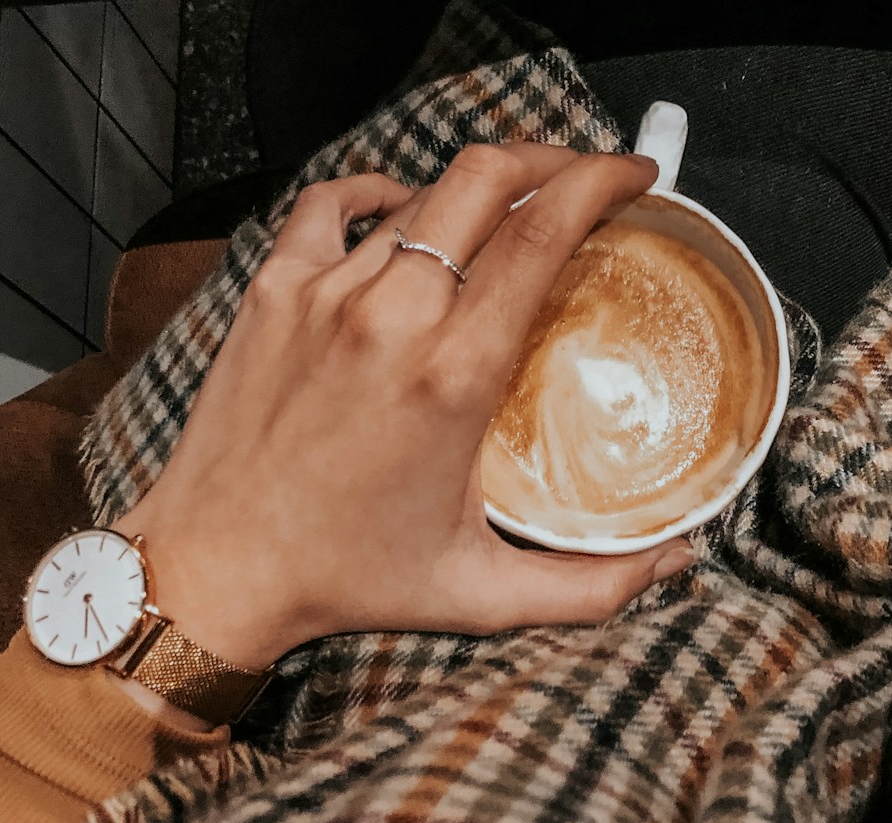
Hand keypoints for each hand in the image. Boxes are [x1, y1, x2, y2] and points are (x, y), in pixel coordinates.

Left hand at [110, 144, 694, 669]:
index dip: (600, 181)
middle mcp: (392, 316)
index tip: (635, 176)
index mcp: (454, 374)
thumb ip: (592, 587)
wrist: (214, 570)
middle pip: (488, 178)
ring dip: (477, 189)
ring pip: (421, 194)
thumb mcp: (481, 595)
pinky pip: (334, 203)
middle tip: (587, 175)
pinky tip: (405, 207)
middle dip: (553, 158)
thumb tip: (677, 564)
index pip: (542, 232)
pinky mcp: (274, 289)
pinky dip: (380, 192)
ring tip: (508, 208)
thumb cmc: (344, 581)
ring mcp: (325, 291)